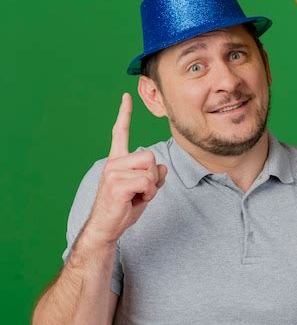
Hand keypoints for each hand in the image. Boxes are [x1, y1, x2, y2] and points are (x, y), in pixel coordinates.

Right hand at [87, 93, 166, 242]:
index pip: (120, 133)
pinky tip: (136, 200)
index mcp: (116, 161)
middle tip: (141, 191)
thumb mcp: (143, 189)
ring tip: (137, 196)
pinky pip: (147, 181)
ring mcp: (113, 172)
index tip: (126, 96)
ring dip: (151, 186)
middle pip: (149, 156)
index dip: (124, 114)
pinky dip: (148, 194)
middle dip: (153, 175)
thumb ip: (153, 175)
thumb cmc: (123, 208)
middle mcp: (113, 162)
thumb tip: (162, 167)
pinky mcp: (117, 184)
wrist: (106, 228)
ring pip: (150, 169)